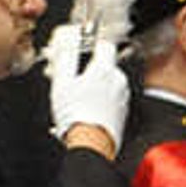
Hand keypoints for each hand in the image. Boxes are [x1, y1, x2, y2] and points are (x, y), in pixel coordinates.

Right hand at [47, 26, 129, 149]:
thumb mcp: (62, 82)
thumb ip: (66, 57)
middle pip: (106, 65)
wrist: (91, 144)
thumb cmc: (76, 116)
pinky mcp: (123, 111)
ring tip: (76, 99)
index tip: (81, 51)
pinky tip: (86, 110)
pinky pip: (111, 98)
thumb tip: (69, 42)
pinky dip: (100, 100)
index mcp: (105, 70)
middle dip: (89, 69)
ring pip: (108, 83)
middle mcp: (119, 81)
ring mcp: (123, 97)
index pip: (105, 45)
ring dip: (95, 86)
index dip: (91, 46)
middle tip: (72, 80)